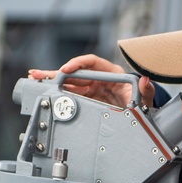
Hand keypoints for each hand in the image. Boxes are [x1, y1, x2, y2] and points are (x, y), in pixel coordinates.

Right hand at [28, 54, 155, 107]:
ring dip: (53, 80)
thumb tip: (144, 80)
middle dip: (58, 72)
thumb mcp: (145, 100)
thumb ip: (146, 91)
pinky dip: (59, 91)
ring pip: (71, 82)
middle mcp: (101, 78)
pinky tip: (44, 88)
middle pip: (76, 72)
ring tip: (35, 78)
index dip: (78, 64)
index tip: (66, 69)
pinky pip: (72, 93)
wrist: (141, 118)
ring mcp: (93, 88)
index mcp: (113, 74)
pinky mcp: (89, 98)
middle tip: (40, 74)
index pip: (92, 63)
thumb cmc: (143, 105)